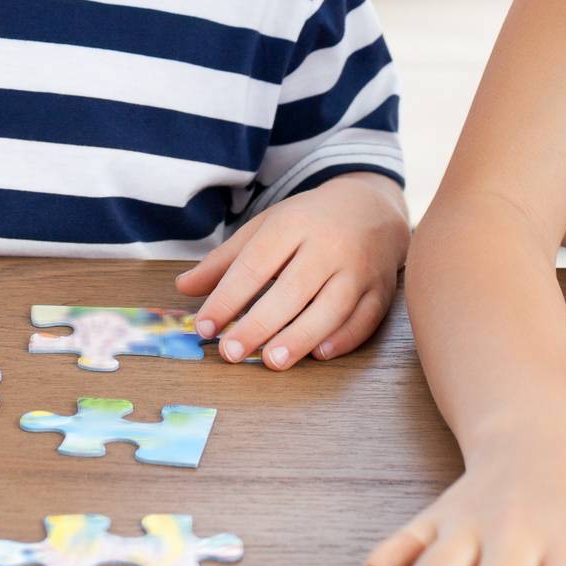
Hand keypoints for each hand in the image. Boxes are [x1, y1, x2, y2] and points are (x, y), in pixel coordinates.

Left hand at [175, 172, 408, 367]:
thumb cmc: (308, 221)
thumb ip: (225, 260)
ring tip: (271, 361)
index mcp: (293, 224)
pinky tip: (320, 354)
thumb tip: (184, 288)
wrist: (372, 205)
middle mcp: (328, 245)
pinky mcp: (381, 289)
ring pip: (331, 307)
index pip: (254, 264)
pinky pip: (365, 318)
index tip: (204, 327)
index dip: (227, 297)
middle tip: (230, 352)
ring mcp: (359, 268)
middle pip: (292, 288)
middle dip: (259, 323)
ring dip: (301, 336)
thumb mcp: (265, 228)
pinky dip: (344, 338)